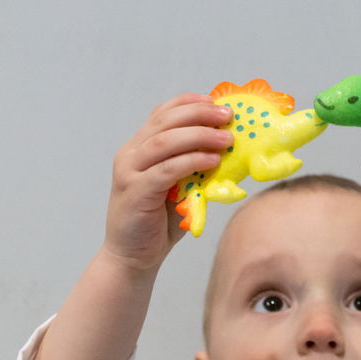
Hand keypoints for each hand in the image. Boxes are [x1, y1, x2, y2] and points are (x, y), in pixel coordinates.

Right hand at [104, 94, 233, 271]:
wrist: (132, 258)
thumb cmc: (159, 224)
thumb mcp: (179, 189)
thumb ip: (194, 169)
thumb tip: (230, 153)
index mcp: (139, 149)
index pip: (161, 115)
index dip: (188, 103)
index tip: (214, 100)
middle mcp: (130, 155)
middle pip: (165, 122)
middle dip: (199, 114)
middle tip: (227, 116)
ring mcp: (129, 172)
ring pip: (165, 142)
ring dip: (199, 136)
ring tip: (227, 139)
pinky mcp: (136, 192)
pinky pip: (166, 170)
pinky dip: (191, 161)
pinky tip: (212, 161)